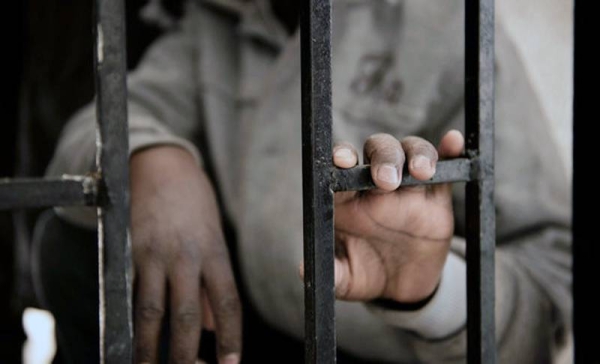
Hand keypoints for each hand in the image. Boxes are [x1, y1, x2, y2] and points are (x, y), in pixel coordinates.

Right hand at [130, 146, 240, 363]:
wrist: (159, 165)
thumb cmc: (193, 204)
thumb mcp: (213, 237)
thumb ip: (214, 283)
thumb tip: (216, 327)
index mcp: (214, 252)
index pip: (227, 303)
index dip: (230, 338)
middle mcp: (186, 256)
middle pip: (188, 315)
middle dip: (188, 355)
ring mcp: (154, 255)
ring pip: (151, 312)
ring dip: (150, 349)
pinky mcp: (129, 253)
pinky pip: (129, 296)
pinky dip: (129, 324)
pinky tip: (129, 345)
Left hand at [331, 130, 463, 302]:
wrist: (403, 287)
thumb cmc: (366, 274)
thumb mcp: (347, 279)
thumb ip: (330, 272)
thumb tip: (304, 270)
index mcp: (349, 199)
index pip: (343, 168)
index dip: (341, 158)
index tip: (342, 161)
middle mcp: (376, 186)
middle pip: (379, 150)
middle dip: (383, 157)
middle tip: (387, 181)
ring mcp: (409, 187)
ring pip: (412, 152)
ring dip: (417, 154)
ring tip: (422, 171)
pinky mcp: (436, 196)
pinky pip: (446, 167)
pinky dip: (449, 151)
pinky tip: (454, 141)